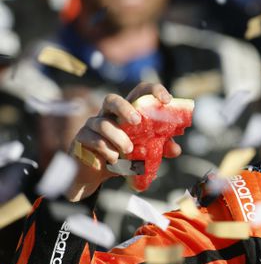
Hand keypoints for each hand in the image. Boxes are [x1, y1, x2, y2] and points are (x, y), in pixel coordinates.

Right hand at [65, 82, 180, 201]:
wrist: (95, 173)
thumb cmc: (121, 155)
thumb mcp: (143, 152)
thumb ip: (160, 148)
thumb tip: (176, 149)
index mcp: (126, 112)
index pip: (139, 92)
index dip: (153, 90)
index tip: (166, 100)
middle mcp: (108, 115)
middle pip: (111, 100)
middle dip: (125, 109)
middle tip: (136, 121)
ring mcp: (92, 125)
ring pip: (102, 124)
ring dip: (118, 137)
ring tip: (128, 151)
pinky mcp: (81, 138)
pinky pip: (93, 140)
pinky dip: (107, 150)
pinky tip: (114, 159)